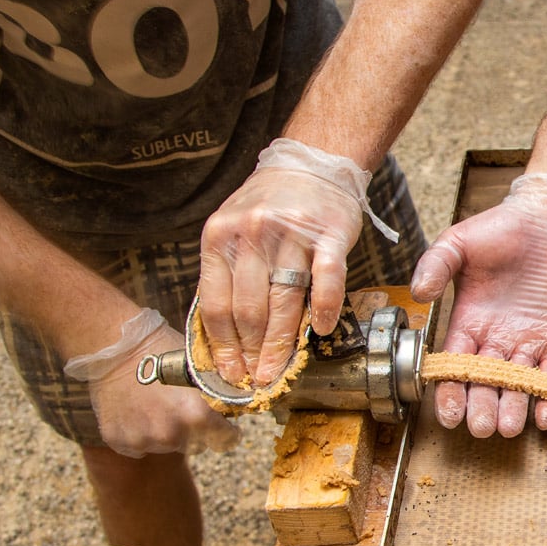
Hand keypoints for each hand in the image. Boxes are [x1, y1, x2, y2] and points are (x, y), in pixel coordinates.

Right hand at [65, 309, 240, 456]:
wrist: (115, 345)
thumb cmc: (163, 350)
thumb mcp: (201, 369)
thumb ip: (219, 395)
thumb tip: (241, 410)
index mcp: (196, 416)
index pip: (226, 441)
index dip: (227, 432)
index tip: (224, 426)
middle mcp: (170, 434)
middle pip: (197, 446)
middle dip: (196, 431)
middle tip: (184, 408)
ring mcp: (142, 440)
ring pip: (168, 445)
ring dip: (167, 432)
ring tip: (157, 405)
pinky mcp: (120, 442)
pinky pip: (141, 446)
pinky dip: (141, 433)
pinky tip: (137, 410)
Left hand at [197, 139, 397, 386]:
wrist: (311, 165)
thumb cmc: (269, 206)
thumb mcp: (233, 231)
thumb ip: (226, 274)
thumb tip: (226, 336)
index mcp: (220, 237)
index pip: (216, 305)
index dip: (223, 346)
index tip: (229, 372)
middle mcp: (252, 235)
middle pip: (249, 309)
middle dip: (252, 352)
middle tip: (257, 380)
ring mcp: (292, 234)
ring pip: (284, 300)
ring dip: (282, 343)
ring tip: (280, 369)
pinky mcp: (329, 234)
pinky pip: (326, 279)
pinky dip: (324, 308)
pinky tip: (321, 331)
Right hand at [410, 173, 546, 437]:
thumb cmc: (500, 229)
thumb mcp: (457, 244)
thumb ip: (434, 265)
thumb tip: (418, 294)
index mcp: (468, 322)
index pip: (456, 366)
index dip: (451, 392)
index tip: (448, 414)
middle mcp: (496, 339)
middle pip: (487, 384)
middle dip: (482, 407)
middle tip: (480, 427)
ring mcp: (528, 342)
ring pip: (519, 384)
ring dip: (515, 407)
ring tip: (509, 427)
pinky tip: (544, 417)